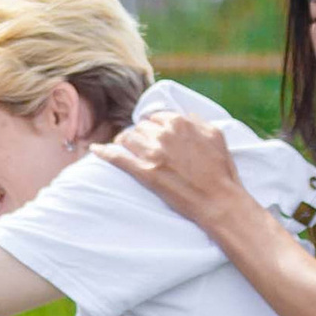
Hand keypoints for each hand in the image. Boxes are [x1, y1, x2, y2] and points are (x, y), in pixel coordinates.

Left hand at [107, 109, 246, 227]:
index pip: (155, 117)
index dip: (153, 126)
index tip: (153, 134)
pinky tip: (94, 149)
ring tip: (124, 148)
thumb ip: (197, 120)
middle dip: (140, 135)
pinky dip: (103, 152)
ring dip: (124, 142)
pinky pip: (116, 158)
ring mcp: (152, 154)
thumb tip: (183, 115)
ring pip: (126, 138)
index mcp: (180, 123)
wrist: (219, 200)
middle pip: (139, 128)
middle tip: (141, 145)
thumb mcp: (216, 135)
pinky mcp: (144, 173)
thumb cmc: (221, 170)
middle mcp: (164, 135)